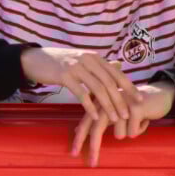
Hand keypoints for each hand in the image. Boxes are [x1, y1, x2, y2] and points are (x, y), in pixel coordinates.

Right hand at [20, 47, 141, 121]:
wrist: (35, 59)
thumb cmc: (59, 62)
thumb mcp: (81, 60)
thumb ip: (99, 64)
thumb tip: (119, 65)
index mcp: (94, 57)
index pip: (116, 73)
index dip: (129, 87)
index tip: (140, 100)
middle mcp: (87, 59)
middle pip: (109, 82)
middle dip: (120, 100)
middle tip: (128, 115)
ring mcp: (76, 66)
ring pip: (97, 88)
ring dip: (108, 105)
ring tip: (114, 119)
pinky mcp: (64, 75)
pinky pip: (81, 93)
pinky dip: (89, 106)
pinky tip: (94, 116)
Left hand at [71, 81, 174, 166]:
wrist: (159, 94)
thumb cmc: (133, 106)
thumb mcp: (114, 111)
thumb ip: (97, 118)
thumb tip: (77, 130)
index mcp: (100, 101)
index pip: (87, 121)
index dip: (79, 138)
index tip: (73, 153)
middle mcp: (108, 99)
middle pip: (97, 128)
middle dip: (94, 148)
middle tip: (92, 164)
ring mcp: (121, 102)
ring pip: (119, 135)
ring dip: (130, 133)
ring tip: (136, 122)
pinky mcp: (135, 108)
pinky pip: (133, 133)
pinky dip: (140, 130)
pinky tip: (144, 119)